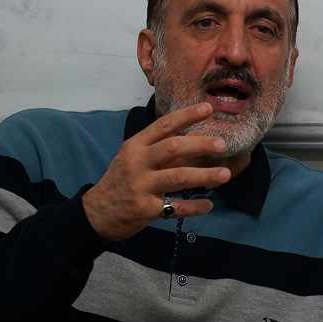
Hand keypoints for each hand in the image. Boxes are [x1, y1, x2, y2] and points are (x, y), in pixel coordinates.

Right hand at [82, 102, 231, 241]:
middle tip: (222, 145)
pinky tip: (208, 205)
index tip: (208, 108)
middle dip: (200, 145)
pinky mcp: (146, 209)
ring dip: (205, 175)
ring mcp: (141, 186)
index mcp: (136, 145)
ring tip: (225, 175)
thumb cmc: (121, 181)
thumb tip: (196, 133)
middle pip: (173, 148)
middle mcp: (138, 163)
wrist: (97, 213)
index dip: (187, 116)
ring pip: (178, 177)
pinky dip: (194, 206)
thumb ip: (164, 148)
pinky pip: (176, 206)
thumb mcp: (136, 159)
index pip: (163, 125)